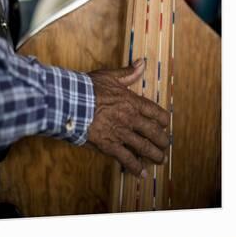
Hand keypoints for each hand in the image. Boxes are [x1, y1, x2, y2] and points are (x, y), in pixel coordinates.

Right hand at [86, 60, 169, 177]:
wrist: (70, 103)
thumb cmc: (88, 88)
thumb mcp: (110, 76)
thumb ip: (128, 73)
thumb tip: (142, 62)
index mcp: (132, 101)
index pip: (156, 112)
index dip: (164, 120)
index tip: (165, 125)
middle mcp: (130, 119)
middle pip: (154, 132)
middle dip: (163, 141)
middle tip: (165, 146)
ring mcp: (121, 133)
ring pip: (144, 147)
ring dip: (155, 155)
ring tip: (160, 160)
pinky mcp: (109, 145)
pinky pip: (126, 159)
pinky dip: (135, 167)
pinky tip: (141, 173)